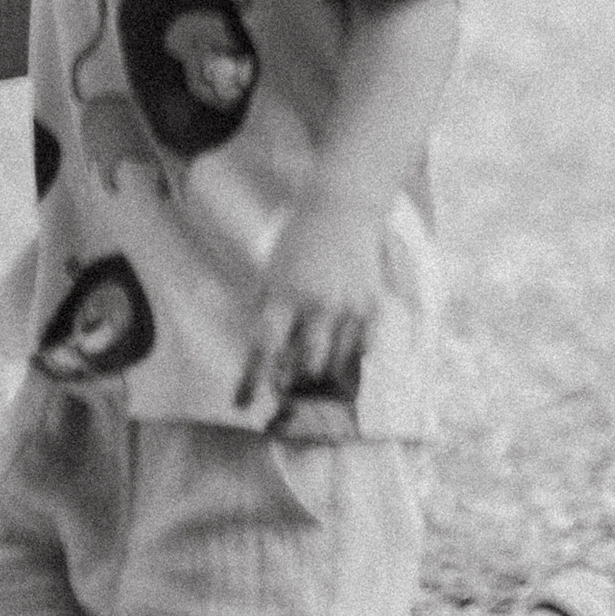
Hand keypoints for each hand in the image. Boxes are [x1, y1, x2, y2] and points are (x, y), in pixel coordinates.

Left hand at [235, 191, 386, 416]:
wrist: (342, 211)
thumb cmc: (297, 246)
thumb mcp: (269, 275)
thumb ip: (264, 317)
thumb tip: (263, 365)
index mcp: (285, 293)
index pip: (264, 348)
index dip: (250, 381)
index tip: (241, 404)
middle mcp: (318, 303)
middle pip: (304, 367)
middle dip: (292, 382)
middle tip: (285, 384)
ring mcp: (350, 306)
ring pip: (334, 366)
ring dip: (319, 375)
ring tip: (312, 371)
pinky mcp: (373, 306)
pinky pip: (362, 354)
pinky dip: (347, 362)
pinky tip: (338, 355)